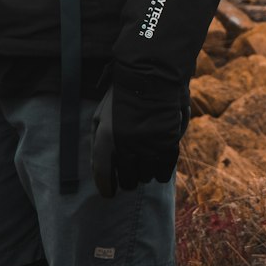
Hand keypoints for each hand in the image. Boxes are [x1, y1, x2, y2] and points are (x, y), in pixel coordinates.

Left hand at [103, 62, 189, 193]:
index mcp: (105, 136)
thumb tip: (100, 174)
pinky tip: (158, 163)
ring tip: (144, 157)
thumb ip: (97, 146)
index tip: (109, 193)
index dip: (106, 188)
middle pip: (128, 181)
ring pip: (146, 177)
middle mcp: (126, 144)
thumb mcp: (100, 116)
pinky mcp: (169, 142)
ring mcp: (149, 143)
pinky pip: (164, 172)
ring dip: (144, 173)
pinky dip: (161, 172)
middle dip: (127, 179)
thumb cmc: (122, 97)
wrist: (151, 73)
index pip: (103, 176)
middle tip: (129, 172)